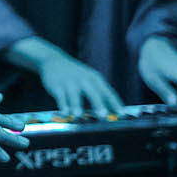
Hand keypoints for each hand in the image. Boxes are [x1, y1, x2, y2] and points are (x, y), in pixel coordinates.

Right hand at [8, 38, 123, 116]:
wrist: (53, 60)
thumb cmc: (76, 75)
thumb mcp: (89, 79)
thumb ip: (100, 94)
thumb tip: (114, 112)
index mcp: (94, 79)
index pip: (107, 92)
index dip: (115, 104)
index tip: (122, 114)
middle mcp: (83, 80)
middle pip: (92, 93)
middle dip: (98, 104)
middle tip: (103, 115)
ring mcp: (69, 82)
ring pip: (74, 95)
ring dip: (76, 105)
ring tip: (78, 115)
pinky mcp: (57, 86)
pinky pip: (60, 96)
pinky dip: (62, 104)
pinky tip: (64, 113)